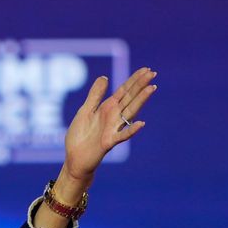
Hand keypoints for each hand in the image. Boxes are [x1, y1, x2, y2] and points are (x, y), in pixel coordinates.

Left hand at [63, 67, 156, 182]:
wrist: (74, 157)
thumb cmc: (80, 135)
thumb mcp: (85, 110)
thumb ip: (95, 95)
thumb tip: (104, 77)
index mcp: (108, 108)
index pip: (124, 91)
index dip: (134, 80)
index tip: (146, 69)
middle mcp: (114, 116)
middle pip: (130, 98)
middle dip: (140, 85)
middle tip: (153, 73)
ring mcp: (113, 129)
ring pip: (130, 112)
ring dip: (141, 100)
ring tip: (151, 89)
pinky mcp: (108, 142)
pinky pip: (122, 135)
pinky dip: (131, 130)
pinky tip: (140, 123)